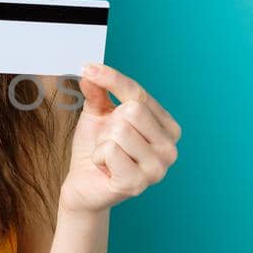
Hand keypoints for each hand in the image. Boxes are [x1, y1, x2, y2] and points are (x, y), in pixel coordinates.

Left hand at [59, 62, 181, 214]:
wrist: (83, 184)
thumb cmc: (96, 149)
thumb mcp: (98, 114)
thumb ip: (98, 92)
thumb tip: (90, 71)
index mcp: (168, 128)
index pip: (140, 94)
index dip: (112, 79)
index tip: (88, 68)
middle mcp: (170, 149)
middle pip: (133, 110)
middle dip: (109, 123)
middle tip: (107, 140)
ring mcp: (157, 169)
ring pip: (120, 131)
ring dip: (102, 142)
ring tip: (107, 156)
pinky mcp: (136, 184)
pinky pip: (110, 151)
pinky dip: (98, 157)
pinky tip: (105, 169)